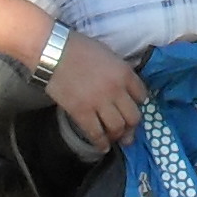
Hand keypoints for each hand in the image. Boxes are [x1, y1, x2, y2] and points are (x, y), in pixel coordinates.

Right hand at [46, 29, 149, 149]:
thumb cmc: (80, 48)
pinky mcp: (81, 112)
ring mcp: (99, 103)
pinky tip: (103, 147)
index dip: (139, 104)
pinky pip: (95, 133)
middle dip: (132, 126)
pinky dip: (101, 143)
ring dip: (118, 136)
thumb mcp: (109, 55)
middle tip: (128, 131)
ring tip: (115, 139)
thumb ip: (119, 71)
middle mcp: (116, 90)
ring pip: (117, 128)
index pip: (142, 95)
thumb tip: (123, 85)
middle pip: (133, 116)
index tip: (134, 108)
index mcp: (125, 73)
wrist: (54, 52)